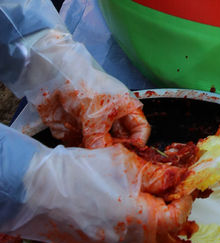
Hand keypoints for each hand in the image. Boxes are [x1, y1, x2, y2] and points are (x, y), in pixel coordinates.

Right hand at [18, 142, 192, 242]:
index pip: (178, 216)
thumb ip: (158, 176)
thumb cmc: (86, 174)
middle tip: (168, 192)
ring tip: (150, 205)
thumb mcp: (129, 166)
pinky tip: (130, 219)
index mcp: (145, 222)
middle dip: (172, 214)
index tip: (183, 185)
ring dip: (156, 231)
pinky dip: (137, 240)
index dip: (184, 198)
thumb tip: (178, 178)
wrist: (44, 192)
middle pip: (167, 237)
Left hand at [21, 30, 149, 149]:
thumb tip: (101, 159)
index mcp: (126, 108)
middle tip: (109, 162)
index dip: (138, 142)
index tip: (129, 155)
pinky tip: (77, 156)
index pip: (141, 129)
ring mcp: (95, 126)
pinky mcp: (78, 131)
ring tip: (91, 160)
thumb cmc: (83, 88)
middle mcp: (113, 118)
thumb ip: (99, 140)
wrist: (55, 79)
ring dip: (97, 154)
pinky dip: (81, 153)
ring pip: (101, 147)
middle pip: (121, 141)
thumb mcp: (96, 115)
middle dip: (116, 152)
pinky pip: (83, 147)